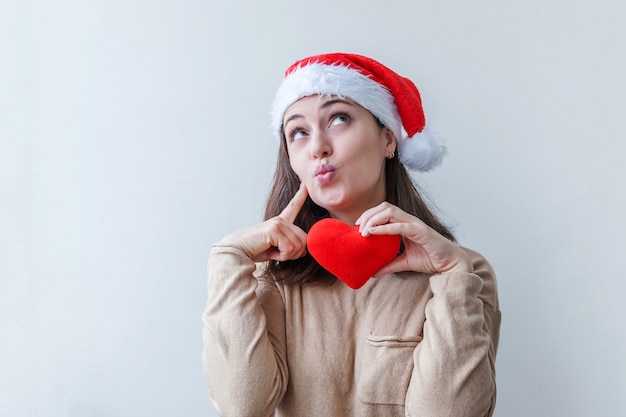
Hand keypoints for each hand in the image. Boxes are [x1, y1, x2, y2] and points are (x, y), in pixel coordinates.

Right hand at [219, 184, 308, 261]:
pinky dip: (282, 256)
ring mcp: (277, 223)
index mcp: (280, 222)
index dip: (300, 196)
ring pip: (298, 245)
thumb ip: (290, 244)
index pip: (293, 206)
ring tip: (274, 253)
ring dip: (287, 256)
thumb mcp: (276, 247)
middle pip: (304, 239)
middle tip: (280, 255)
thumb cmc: (255, 250)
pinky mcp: (274, 230)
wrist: (237, 251)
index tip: (305, 185)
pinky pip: (288, 248)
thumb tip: (304, 249)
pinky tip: (272, 254)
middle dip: (295, 253)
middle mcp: (280, 220)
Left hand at [355, 202, 472, 275]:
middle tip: (358, 228)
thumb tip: (372, 273)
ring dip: (374, 219)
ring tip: (363, 232)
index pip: (384, 211)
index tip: (357, 226)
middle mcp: (409, 220)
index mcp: (405, 224)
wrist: (450, 265)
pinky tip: (373, 232)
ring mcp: (415, 224)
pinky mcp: (421, 232)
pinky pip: (400, 226)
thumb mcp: (404, 263)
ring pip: (390, 212)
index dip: (369, 215)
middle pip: (384, 207)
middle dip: (368, 214)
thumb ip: (389, 265)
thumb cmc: (430, 259)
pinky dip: (385, 228)